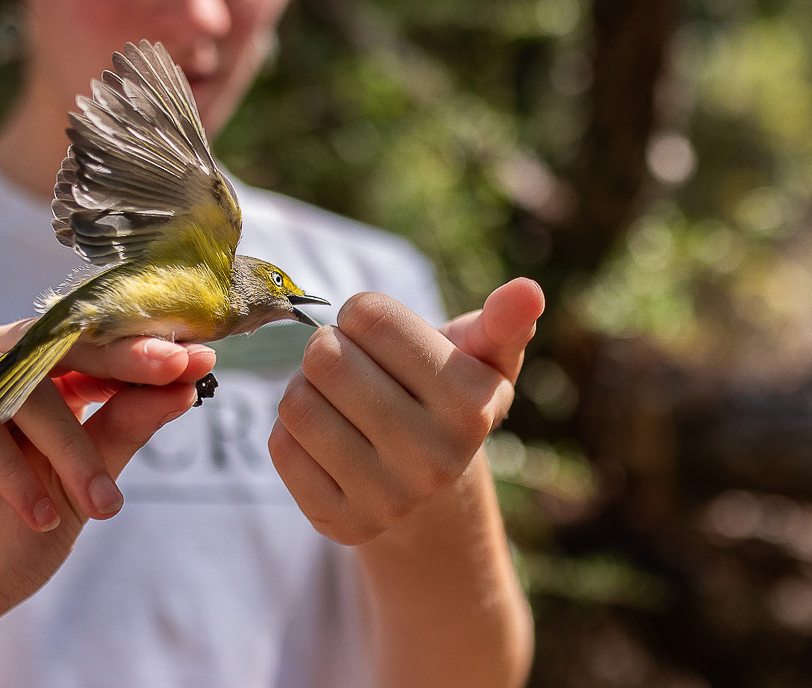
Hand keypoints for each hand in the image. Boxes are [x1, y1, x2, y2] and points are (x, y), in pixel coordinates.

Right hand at [0, 324, 208, 632]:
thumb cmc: (17, 530)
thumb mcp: (84, 482)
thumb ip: (125, 426)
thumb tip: (186, 381)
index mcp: (36, 364)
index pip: (95, 340)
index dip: (146, 347)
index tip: (198, 358)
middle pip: (60, 345)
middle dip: (122, 364)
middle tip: (173, 378)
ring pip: (20, 387)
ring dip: (68, 446)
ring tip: (100, 505)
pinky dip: (10, 470)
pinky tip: (38, 514)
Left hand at [268, 278, 543, 544]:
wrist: (433, 490)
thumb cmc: (449, 398)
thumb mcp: (484, 358)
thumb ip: (503, 321)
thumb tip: (529, 288)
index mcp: (472, 404)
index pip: (369, 316)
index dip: (363, 315)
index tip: (379, 334)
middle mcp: (434, 459)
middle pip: (326, 357)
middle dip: (329, 349)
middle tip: (352, 366)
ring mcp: (388, 499)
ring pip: (296, 403)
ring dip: (305, 389)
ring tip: (338, 400)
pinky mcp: (342, 524)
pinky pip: (281, 447)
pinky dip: (292, 433)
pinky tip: (326, 440)